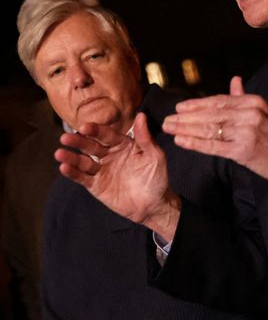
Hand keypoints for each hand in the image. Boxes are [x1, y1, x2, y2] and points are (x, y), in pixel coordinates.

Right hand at [55, 112, 180, 239]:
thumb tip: (142, 115)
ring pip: (83, 161)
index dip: (96, 130)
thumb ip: (145, 137)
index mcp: (123, 145)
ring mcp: (102, 170)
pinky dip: (73, 173)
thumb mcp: (154, 156)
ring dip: (71, 157)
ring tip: (59, 153)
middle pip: (91, 146)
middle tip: (65, 137)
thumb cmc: (156, 177)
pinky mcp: (96, 186)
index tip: (85, 127)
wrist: (154, 204)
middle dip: (78, 141)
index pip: (106, 135)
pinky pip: (83, 178)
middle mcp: (109, 155)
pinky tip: (64, 167)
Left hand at [162, 77, 267, 196]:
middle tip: (167, 119)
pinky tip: (181, 142)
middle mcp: (250, 114)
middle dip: (186, 117)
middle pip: (211, 114)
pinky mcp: (244, 150)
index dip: (197, 104)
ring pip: (209, 129)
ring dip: (185, 129)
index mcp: (254, 102)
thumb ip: (244, 98)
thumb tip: (234, 81)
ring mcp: (247, 132)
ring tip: (169, 129)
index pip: (219, 100)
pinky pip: (214, 146)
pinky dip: (195, 143)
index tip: (180, 107)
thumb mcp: (264, 113)